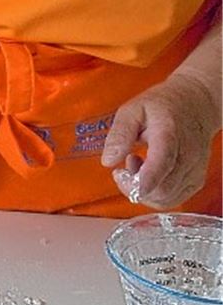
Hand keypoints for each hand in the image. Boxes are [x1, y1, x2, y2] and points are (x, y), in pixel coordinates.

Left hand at [101, 71, 219, 209]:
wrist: (196, 105)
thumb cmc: (162, 106)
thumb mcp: (132, 110)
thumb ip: (120, 134)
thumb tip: (107, 161)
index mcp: (168, 135)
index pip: (161, 164)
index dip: (142, 180)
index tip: (123, 179)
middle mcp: (187, 157)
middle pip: (161, 190)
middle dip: (133, 186)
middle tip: (122, 168)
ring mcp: (194, 171)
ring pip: (166, 199)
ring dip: (143, 190)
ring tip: (135, 165)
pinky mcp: (195, 180)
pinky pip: (173, 199)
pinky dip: (155, 193)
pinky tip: (147, 173)